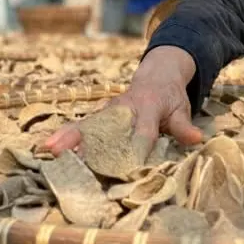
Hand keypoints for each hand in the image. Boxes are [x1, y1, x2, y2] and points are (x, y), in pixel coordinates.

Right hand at [43, 46, 203, 155]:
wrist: (157, 76)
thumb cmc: (170, 98)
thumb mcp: (180, 109)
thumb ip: (184, 126)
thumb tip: (197, 139)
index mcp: (147, 107)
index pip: (142, 131)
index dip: (136, 148)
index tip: (128, 168)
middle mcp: (123, 109)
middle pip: (105, 125)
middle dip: (89, 140)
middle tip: (70, 154)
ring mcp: (108, 112)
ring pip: (87, 124)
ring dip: (68, 137)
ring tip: (49, 150)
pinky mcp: (100, 116)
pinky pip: (81, 126)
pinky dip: (64, 136)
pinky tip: (47, 147)